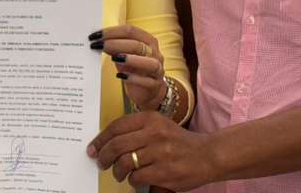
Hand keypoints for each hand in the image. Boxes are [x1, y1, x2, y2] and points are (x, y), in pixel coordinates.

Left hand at [87, 111, 215, 191]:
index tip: (92, 148)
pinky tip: (136, 178)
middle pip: (116, 145)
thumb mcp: (159, 125)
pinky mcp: (164, 172)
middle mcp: (155, 133)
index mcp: (151, 118)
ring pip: (124, 163)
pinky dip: (132, 180)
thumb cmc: (178, 141)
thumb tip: (106, 142)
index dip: (100, 139)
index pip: (116, 126)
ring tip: (118, 173)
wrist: (208, 155)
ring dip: (117, 171)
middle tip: (101, 162)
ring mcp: (160, 153)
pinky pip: (136, 177)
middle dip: (104, 156)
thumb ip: (136, 129)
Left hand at [90, 25, 165, 110]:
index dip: (112, 32)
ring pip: (149, 62)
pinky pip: (147, 81)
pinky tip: (121, 76)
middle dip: (116, 44)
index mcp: (147, 40)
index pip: (131, 31)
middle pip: (138, 45)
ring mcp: (157, 69)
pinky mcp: (155, 85)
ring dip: (131, 59)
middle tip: (99, 45)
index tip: (95, 35)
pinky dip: (134, 78)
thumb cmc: (135, 68)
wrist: (148, 90)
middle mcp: (154, 53)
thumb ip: (114, 48)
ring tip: (114, 59)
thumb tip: (98, 40)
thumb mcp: (123, 55)